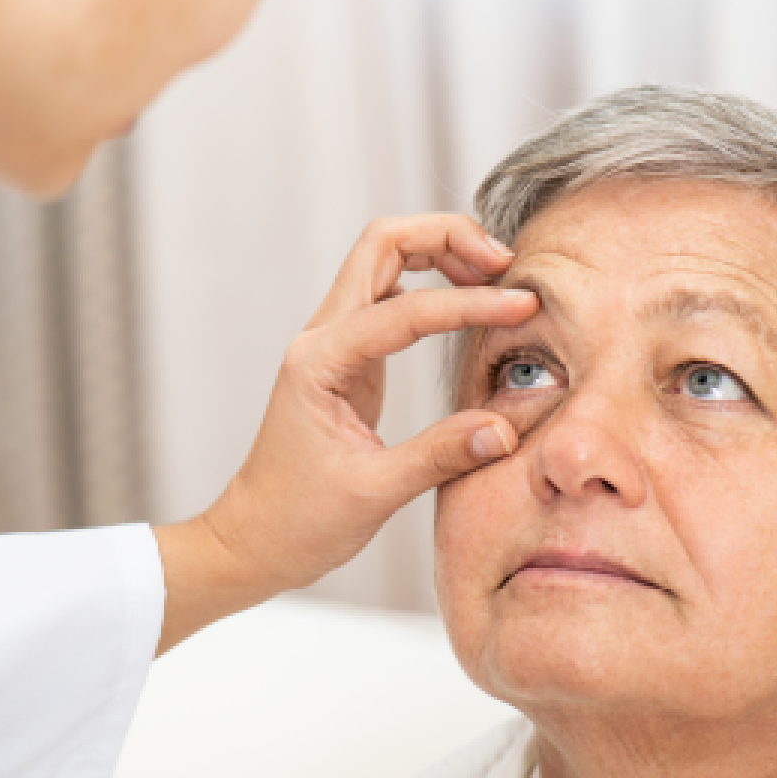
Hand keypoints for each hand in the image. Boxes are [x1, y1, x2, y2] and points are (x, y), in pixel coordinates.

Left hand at [153, 215, 537, 652]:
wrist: (252, 540)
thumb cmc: (296, 521)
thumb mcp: (373, 495)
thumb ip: (440, 456)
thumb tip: (505, 429)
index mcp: (319, 362)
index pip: (404, 309)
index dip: (469, 303)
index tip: (523, 306)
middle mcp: (321, 339)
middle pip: (381, 245)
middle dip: (446, 237)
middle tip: (507, 263)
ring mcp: (333, 345)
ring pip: (384, 262)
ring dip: (439, 253)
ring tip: (496, 276)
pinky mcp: (348, 360)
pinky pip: (390, 300)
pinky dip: (431, 287)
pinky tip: (467, 304)